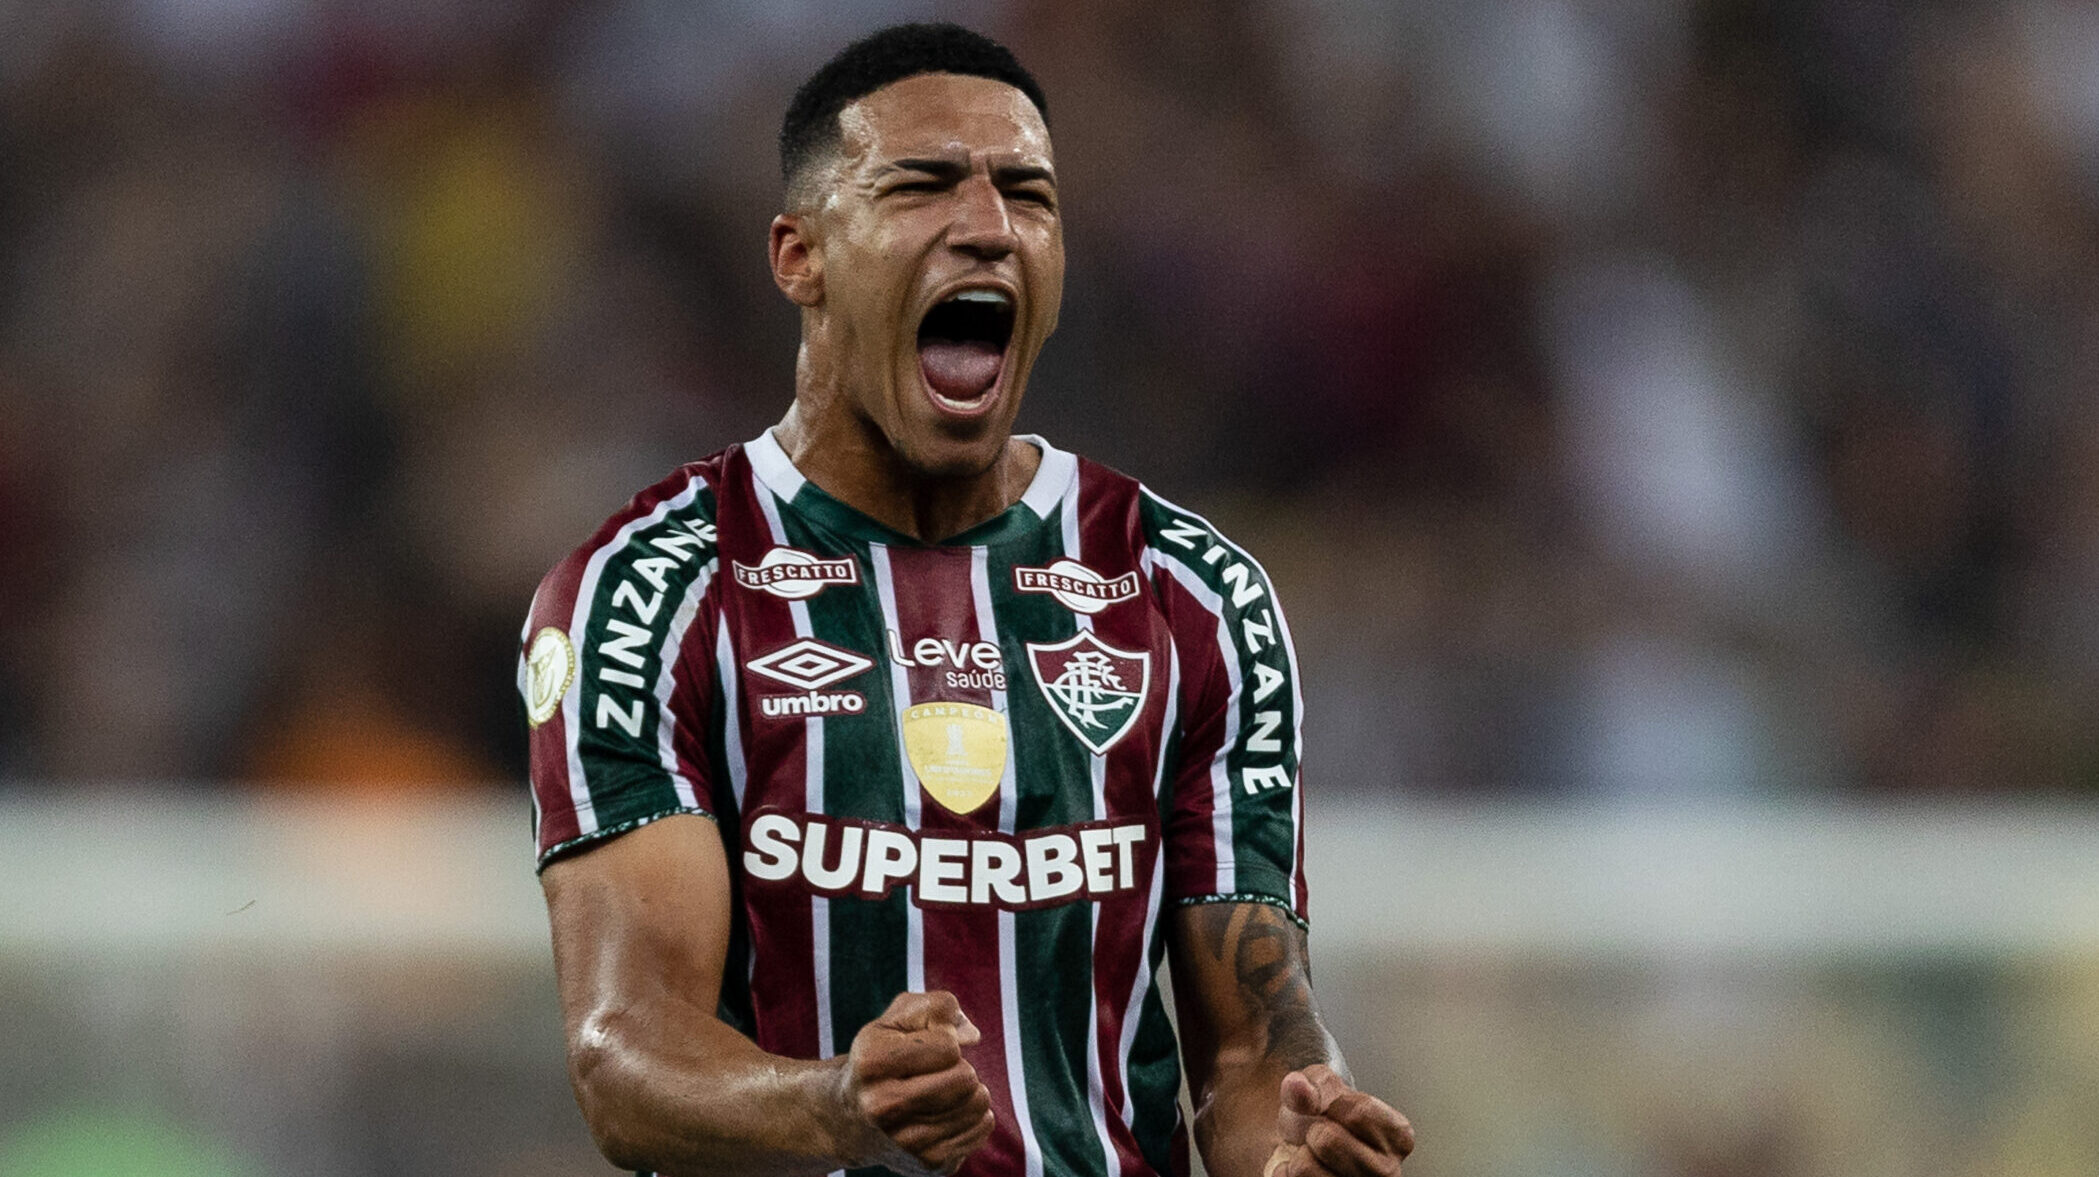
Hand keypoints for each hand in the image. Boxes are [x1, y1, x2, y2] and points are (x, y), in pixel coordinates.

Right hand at [838, 990, 995, 1175]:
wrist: (849, 1119)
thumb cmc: (883, 1056)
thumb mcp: (896, 1018)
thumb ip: (937, 1007)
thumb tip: (972, 1037)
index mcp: (872, 1063)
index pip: (948, 1045)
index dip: (946, 1039)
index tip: (925, 1048)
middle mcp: (882, 1106)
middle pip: (965, 1078)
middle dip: (960, 1067)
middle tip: (938, 1072)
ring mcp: (906, 1142)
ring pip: (978, 1104)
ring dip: (970, 1091)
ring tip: (944, 1091)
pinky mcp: (929, 1164)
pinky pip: (982, 1127)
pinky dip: (975, 1115)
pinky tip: (948, 1113)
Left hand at [1264, 1064, 1413, 1176]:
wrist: (1299, 1147)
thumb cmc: (1320, 1117)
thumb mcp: (1320, 1086)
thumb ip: (1312, 1083)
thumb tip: (1298, 1087)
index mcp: (1397, 1136)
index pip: (1359, 1112)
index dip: (1331, 1103)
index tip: (1332, 1108)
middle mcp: (1388, 1173)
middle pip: (1328, 1140)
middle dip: (1310, 1130)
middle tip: (1317, 1136)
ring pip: (1305, 1168)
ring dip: (1297, 1155)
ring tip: (1310, 1155)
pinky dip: (1284, 1173)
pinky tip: (1301, 1173)